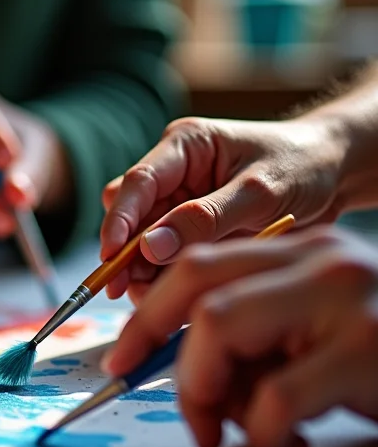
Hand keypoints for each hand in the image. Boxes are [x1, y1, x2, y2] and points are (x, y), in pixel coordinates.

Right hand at [100, 116, 348, 300]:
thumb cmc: (304, 165)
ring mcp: (180, 204)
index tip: (110, 257)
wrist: (336, 174)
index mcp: (184, 147)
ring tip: (153, 299)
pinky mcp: (191, 231)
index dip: (118, 221)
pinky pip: (165, 258)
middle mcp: (174, 175)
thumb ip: (205, 218)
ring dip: (143, 271)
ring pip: (142, 243)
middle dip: (125, 255)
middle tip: (126, 290)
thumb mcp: (260, 191)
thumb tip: (151, 247)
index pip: (137, 182)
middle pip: (130, 217)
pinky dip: (165, 279)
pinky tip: (175, 297)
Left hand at [103, 227, 377, 446]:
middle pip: (198, 291)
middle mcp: (320, 260)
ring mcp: (347, 297)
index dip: (147, 316)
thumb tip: (177, 369)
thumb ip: (253, 339)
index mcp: (300, 253)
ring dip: (209, 394)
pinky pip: (275, 397)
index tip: (119, 360)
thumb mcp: (311, 340)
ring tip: (234, 431)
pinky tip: (285, 445)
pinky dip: (263, 433)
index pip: (195, 267)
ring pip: (220, 329)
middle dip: (165, 353)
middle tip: (173, 408)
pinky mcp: (371, 346)